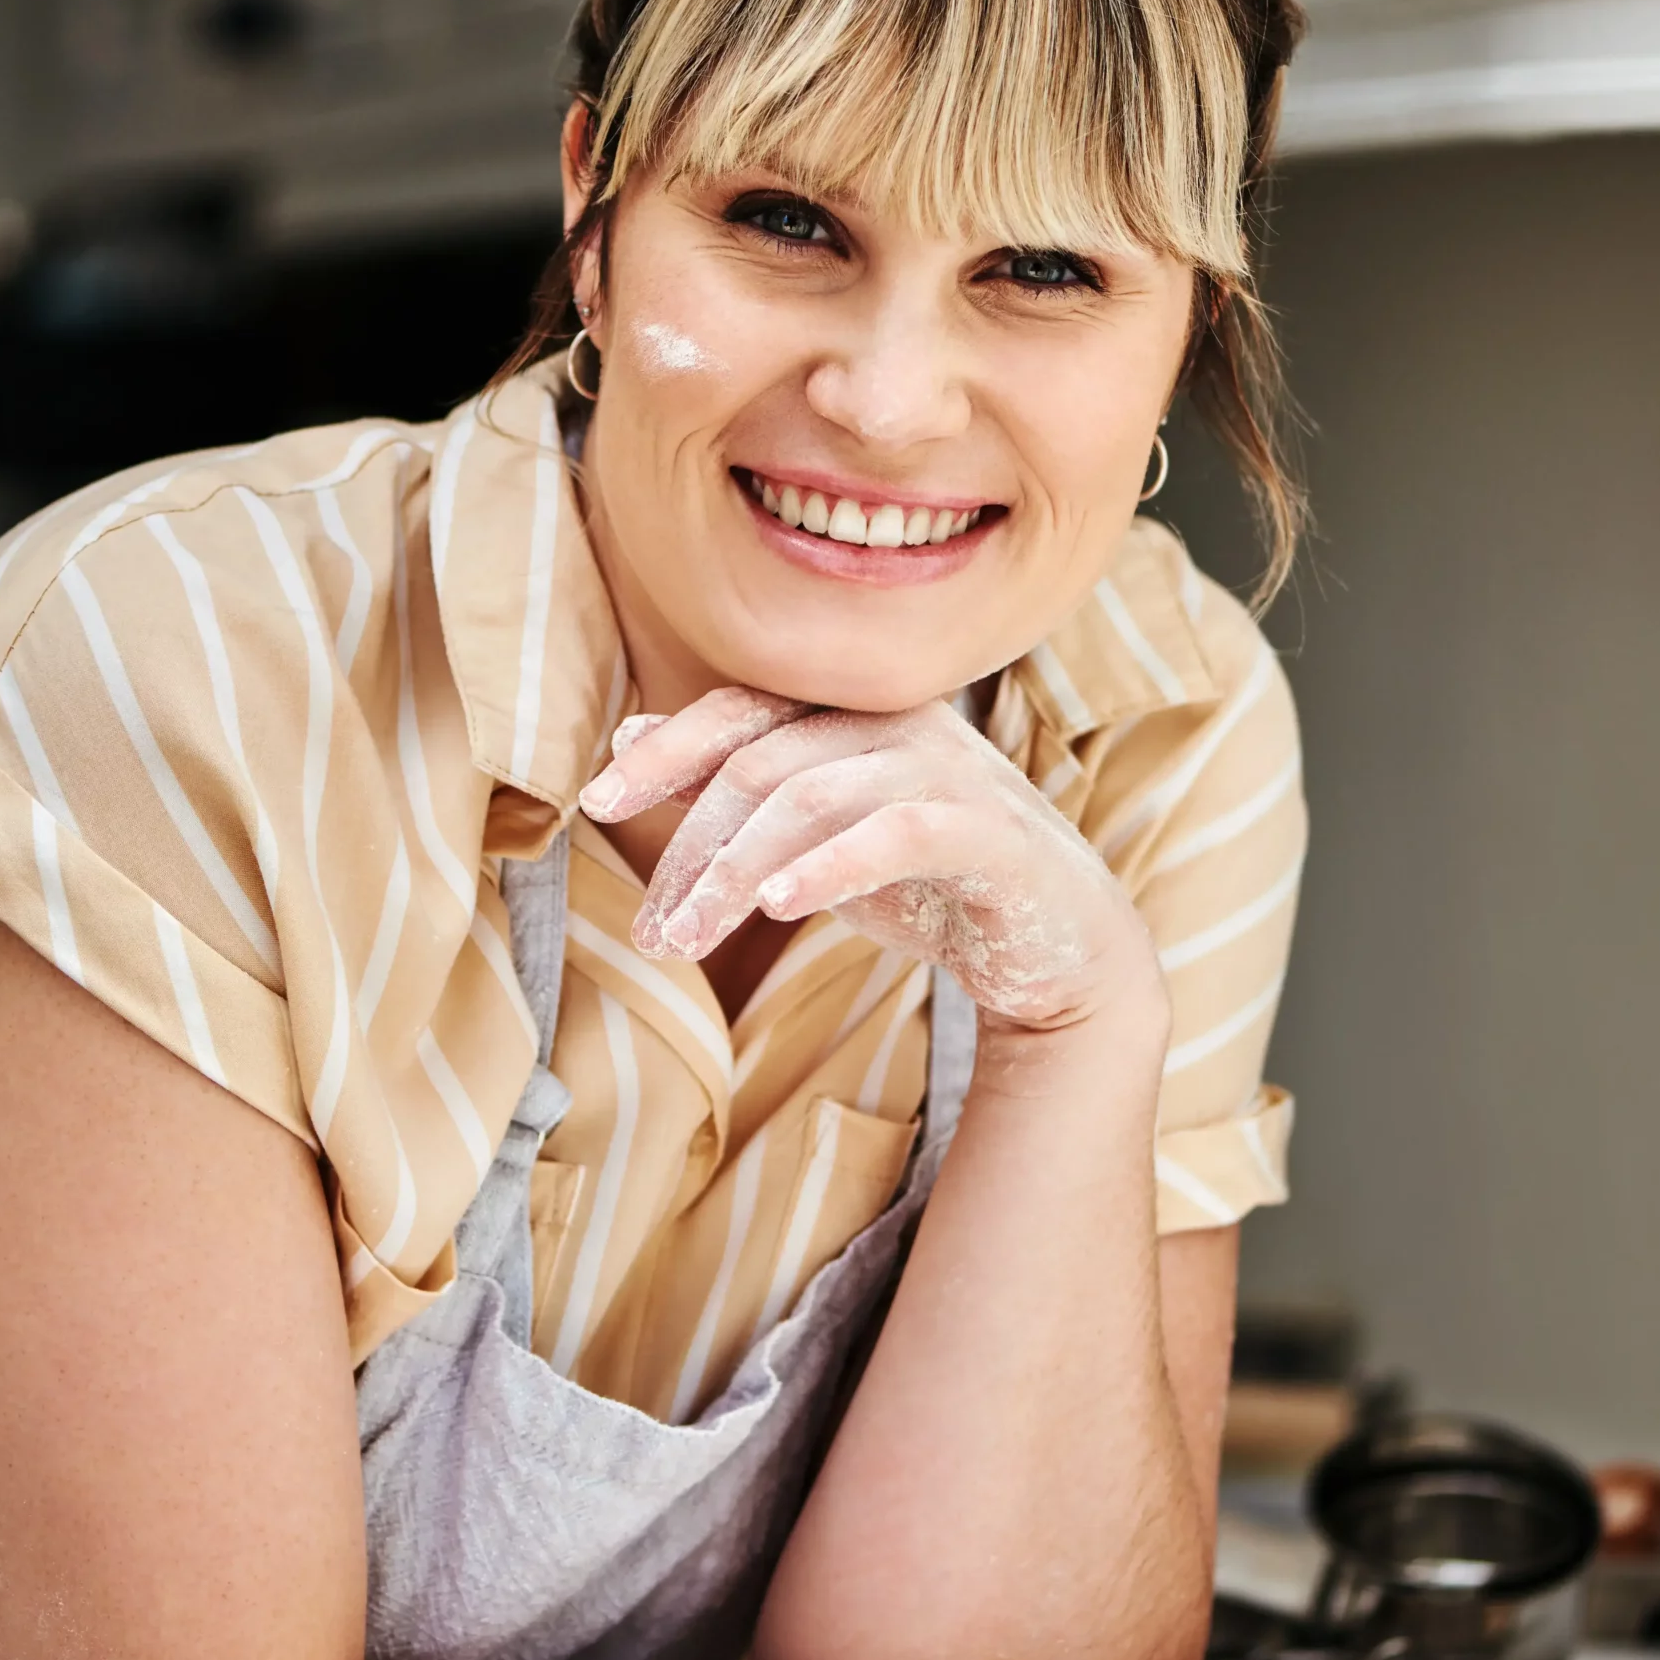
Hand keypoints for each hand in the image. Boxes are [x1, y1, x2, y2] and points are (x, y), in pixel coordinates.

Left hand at [578, 686, 1164, 1034]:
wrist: (1063, 947)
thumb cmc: (933, 883)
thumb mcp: (820, 834)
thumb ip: (737, 784)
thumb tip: (631, 738)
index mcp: (856, 716)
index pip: (740, 712)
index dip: (665, 751)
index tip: (596, 803)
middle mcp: (901, 726)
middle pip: (762, 764)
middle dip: (692, 851)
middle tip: (654, 934)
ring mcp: (951, 772)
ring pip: (812, 799)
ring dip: (734, 874)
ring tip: (688, 940)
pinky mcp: (991, 833)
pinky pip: (895, 833)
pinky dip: (828, 866)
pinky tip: (776, 905)